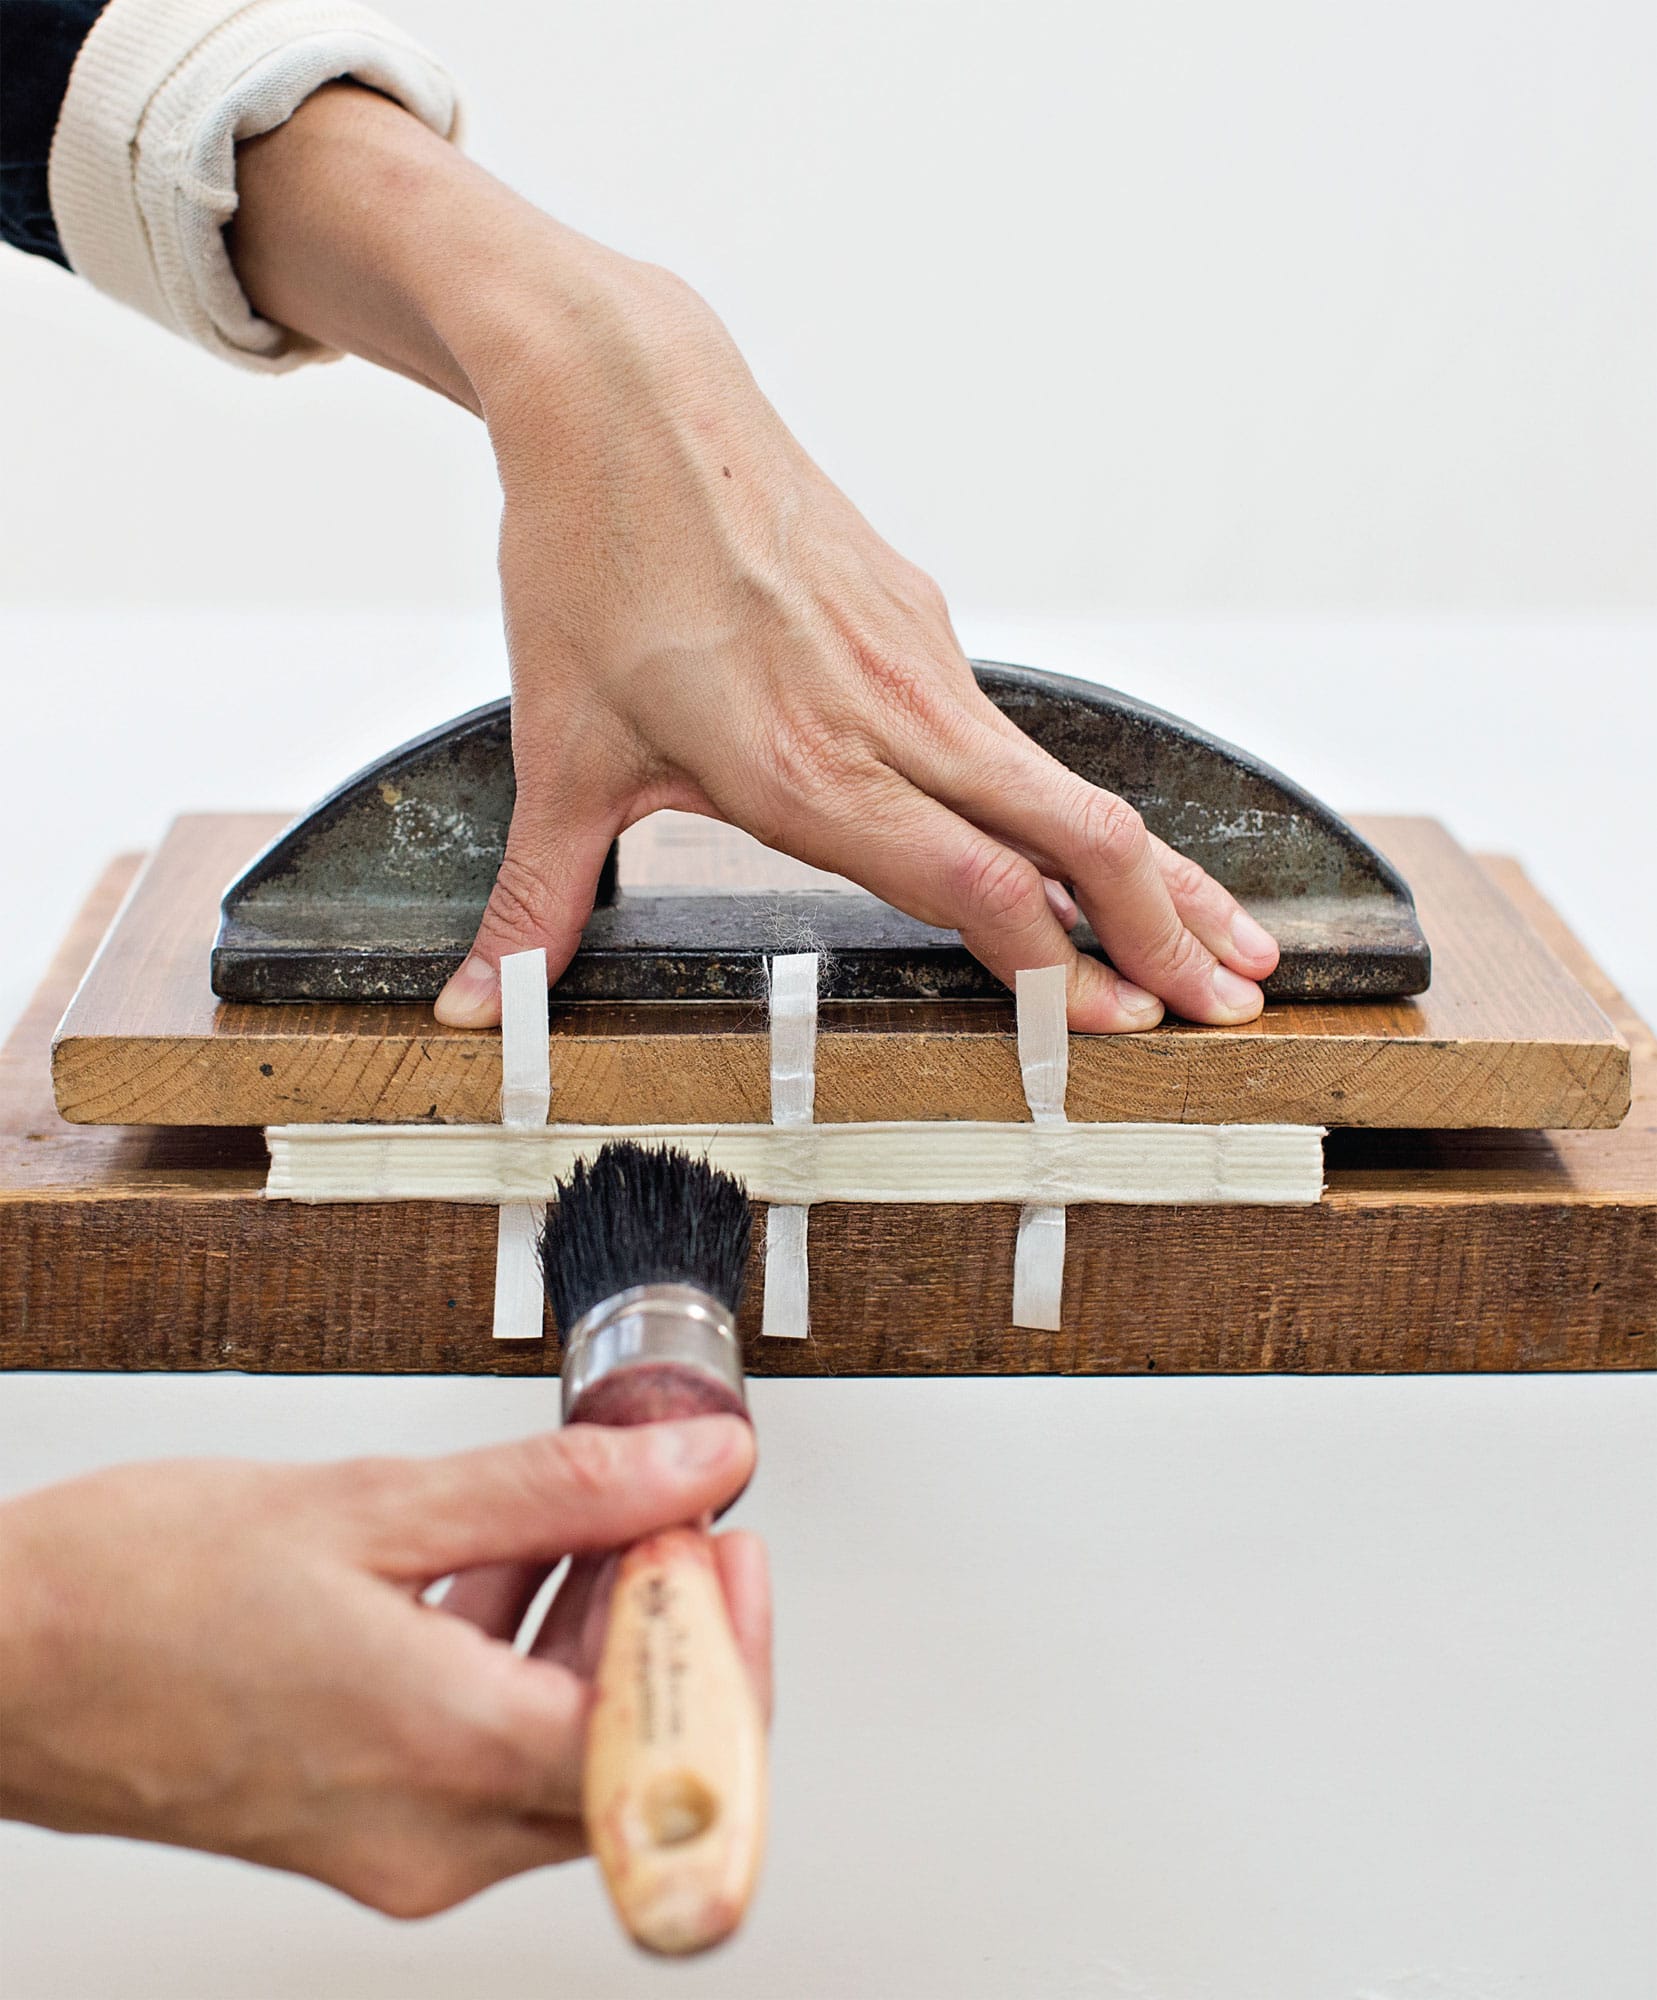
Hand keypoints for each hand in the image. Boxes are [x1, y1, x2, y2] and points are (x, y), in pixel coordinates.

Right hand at [0, 1417, 765, 1917]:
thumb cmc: (132, 1591)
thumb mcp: (374, 1503)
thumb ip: (560, 1489)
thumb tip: (693, 1466)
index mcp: (445, 1754)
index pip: (671, 1741)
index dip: (730, 1641)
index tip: (725, 1544)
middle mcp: (433, 1835)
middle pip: (634, 1754)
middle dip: (675, 1628)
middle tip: (672, 1514)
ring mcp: (397, 1845)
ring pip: (567, 1755)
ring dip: (602, 1637)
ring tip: (590, 1519)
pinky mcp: (364, 1828)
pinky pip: (493, 1757)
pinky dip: (524, 1664)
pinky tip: (505, 1565)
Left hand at [232, 87, 1278, 1032]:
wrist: (623, 392)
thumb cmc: (593, 563)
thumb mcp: (558, 753)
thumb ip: (537, 899)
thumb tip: (480, 1006)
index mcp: (811, 768)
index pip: (979, 890)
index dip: (1063, 969)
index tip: (1119, 1028)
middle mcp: (892, 716)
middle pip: (1076, 835)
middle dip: (1168, 931)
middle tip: (1233, 1003)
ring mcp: (920, 660)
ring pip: (1066, 781)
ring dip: (1146, 868)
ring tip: (1211, 936)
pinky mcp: (919, 618)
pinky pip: (1014, 732)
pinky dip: (1070, 804)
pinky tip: (1078, 842)